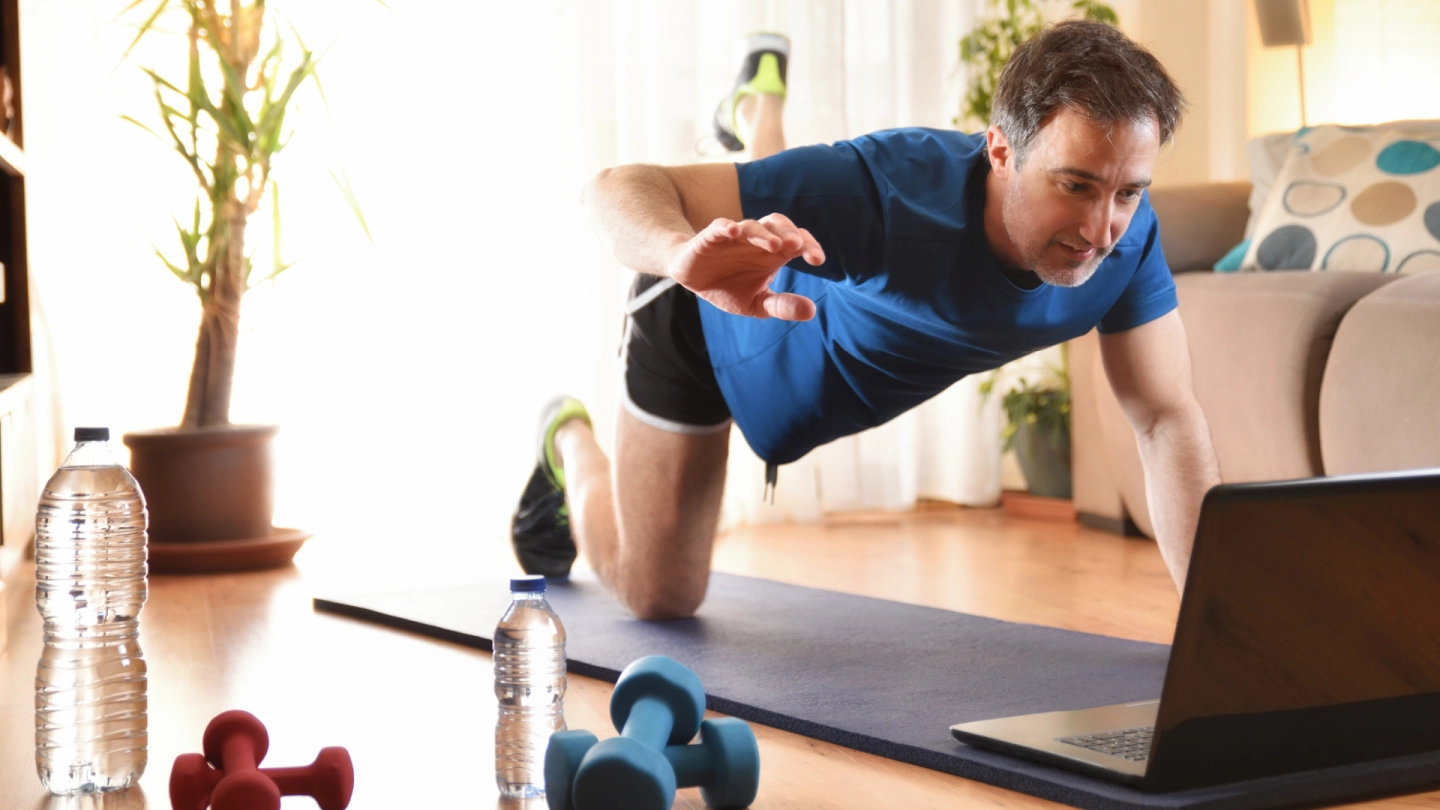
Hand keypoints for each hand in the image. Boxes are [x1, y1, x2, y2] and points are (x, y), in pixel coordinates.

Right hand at [664, 214, 825, 320]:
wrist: (693, 280)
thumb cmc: (729, 287)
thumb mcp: (757, 303)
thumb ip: (782, 306)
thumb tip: (812, 311)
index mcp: (773, 253)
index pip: (797, 241)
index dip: (809, 246)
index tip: (818, 260)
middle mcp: (756, 240)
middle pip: (778, 226)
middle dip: (789, 233)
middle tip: (797, 245)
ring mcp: (734, 237)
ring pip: (752, 226)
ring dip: (763, 234)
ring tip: (774, 245)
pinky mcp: (710, 238)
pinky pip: (719, 227)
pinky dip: (727, 227)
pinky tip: (734, 231)